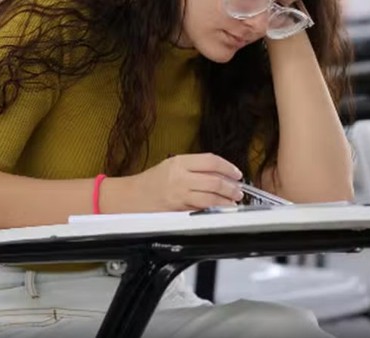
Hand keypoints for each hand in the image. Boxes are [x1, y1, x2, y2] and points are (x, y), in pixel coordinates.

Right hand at [123, 154, 244, 211]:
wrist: (131, 197)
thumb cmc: (150, 182)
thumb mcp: (171, 166)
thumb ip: (194, 168)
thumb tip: (219, 173)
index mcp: (179, 162)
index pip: (211, 160)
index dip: (228, 167)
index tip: (236, 173)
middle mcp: (180, 176)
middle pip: (214, 180)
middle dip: (231, 186)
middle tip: (239, 190)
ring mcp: (179, 193)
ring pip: (210, 196)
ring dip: (226, 199)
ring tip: (234, 200)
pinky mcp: (178, 209)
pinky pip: (201, 208)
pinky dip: (215, 209)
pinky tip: (221, 209)